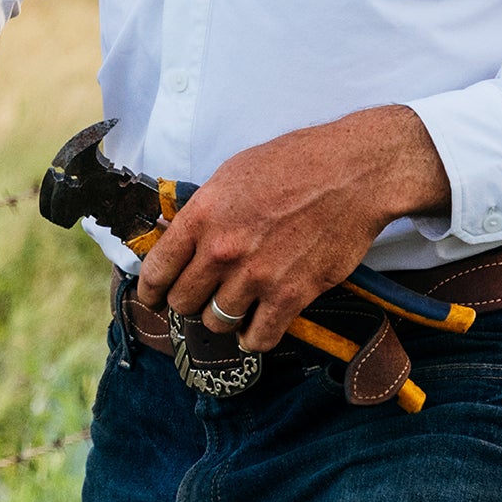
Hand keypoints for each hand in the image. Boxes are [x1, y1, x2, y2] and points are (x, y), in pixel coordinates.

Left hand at [134, 105, 448, 352]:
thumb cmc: (295, 163)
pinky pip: (257, 337)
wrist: (352, 174)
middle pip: (182, 302)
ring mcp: (256, 276)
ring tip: (232, 305)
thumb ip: (204, 211)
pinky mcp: (291, 295)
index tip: (153, 297)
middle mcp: (223, 249)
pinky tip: (254, 326)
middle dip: (187, 302)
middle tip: (199, 297)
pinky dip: (253, 336)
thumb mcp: (233, 173)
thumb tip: (180, 238)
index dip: (150, 290)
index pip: (157, 270)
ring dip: (221, 317)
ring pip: (215, 322)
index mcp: (203, 215)